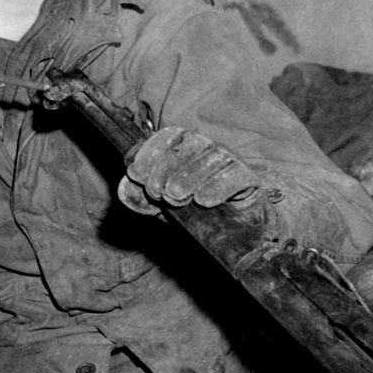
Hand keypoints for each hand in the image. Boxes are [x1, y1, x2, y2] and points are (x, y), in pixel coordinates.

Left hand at [117, 126, 261, 215]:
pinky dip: (219, 186)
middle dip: (166, 167)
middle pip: (190, 144)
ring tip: (174, 197)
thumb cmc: (193, 215)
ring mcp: (230, 163)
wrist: (233, 237)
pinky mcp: (249, 181)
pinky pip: (236, 175)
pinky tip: (203, 200)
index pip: (170, 135)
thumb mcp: (160, 208)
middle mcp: (208, 150)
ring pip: (213, 157)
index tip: (135, 173)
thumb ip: (140, 198)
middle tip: (156, 193)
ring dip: (189, 176)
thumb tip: (124, 189)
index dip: (150, 151)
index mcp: (186, 149)